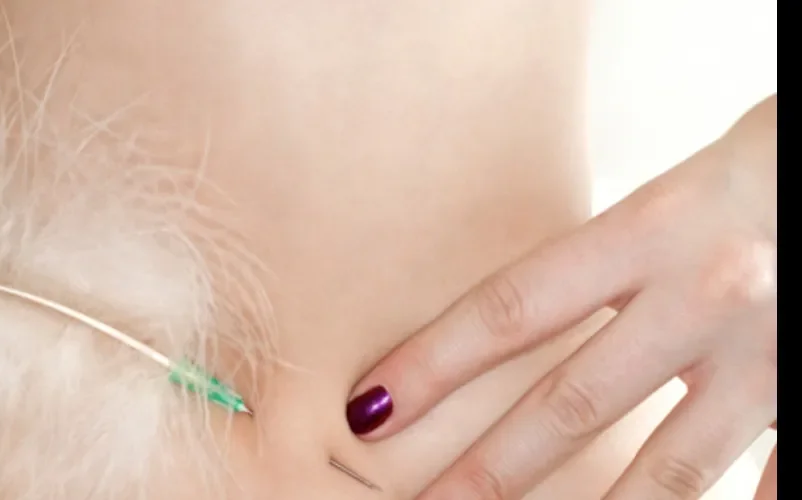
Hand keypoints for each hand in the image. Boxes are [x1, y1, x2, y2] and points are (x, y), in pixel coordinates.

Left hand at [346, 95, 776, 498]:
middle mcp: (702, 295)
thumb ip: (594, 269)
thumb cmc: (745, 175)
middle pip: (573, 404)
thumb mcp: (657, 206)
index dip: (433, 364)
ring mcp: (766, 354)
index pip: (512, 310)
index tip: (370, 409)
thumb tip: (519, 328)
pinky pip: (775, 478)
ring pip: (668, 470)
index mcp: (647, 233)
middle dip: (489, 471)